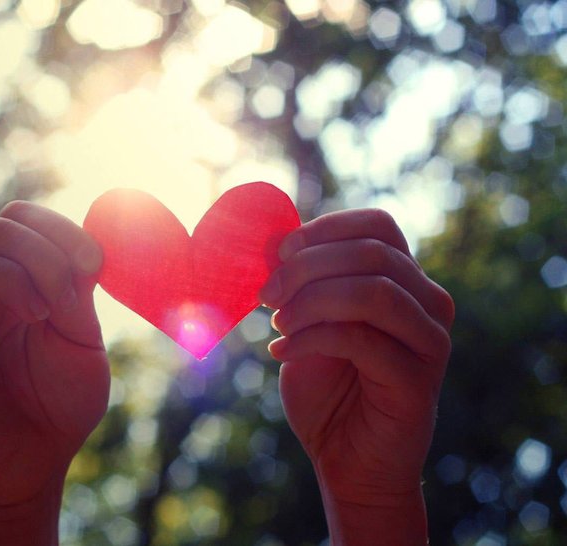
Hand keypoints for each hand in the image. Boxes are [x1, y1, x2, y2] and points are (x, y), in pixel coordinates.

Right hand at [0, 201, 108, 544]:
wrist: (38, 462)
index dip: (57, 228)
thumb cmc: (63, 402)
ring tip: (38, 317)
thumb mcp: (83, 342)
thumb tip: (83, 242)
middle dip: (38, 255)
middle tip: (60, 303)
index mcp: (18, 279)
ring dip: (3, 280)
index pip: (21, 219)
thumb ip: (77, 293)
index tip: (92, 265)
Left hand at [259, 209, 453, 545]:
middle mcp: (428, 303)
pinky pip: (363, 340)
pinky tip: (280, 353)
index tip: (279, 251)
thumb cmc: (325, 388)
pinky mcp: (419, 381)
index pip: (379, 225)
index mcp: (404, 281)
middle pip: (372, 254)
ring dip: (312, 302)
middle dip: (306, 267)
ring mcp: (430, 341)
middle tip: (265, 295)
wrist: (345, 460)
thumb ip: (301, 284)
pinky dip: (312, 340)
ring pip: (374, 292)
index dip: (326, 228)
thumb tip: (271, 242)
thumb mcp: (306, 324)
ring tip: (277, 325)